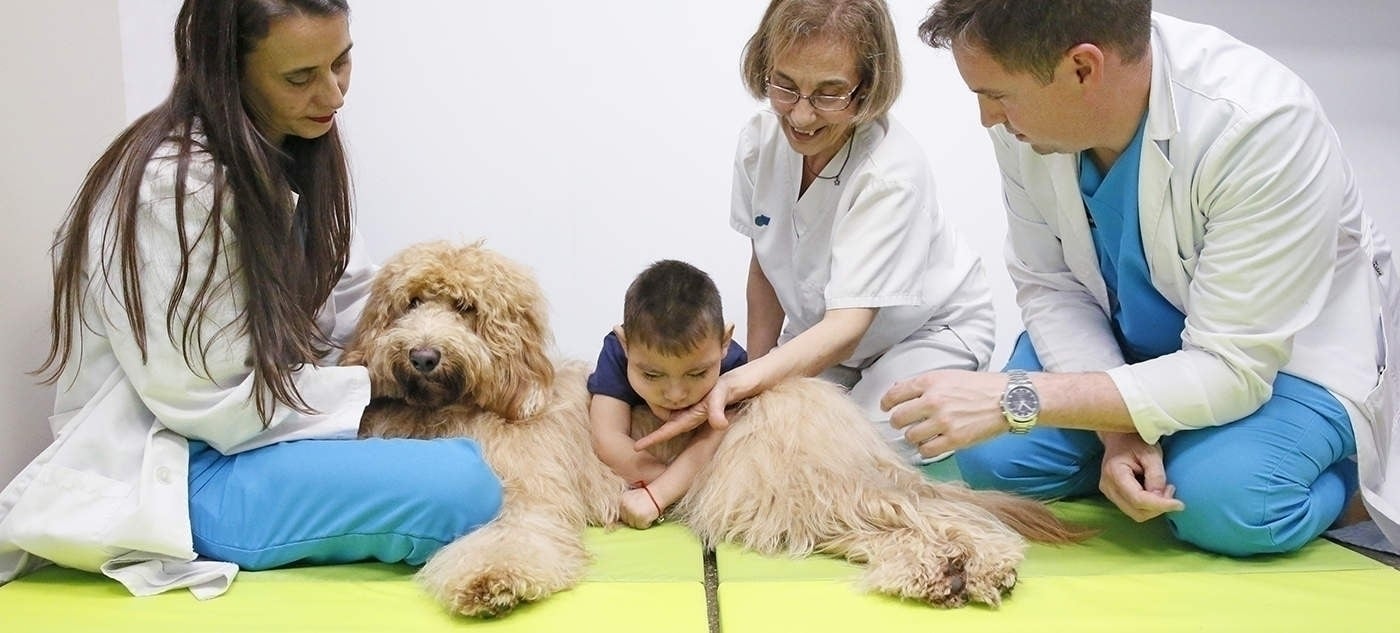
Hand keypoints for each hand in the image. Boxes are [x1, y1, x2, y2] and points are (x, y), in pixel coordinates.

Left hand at [619, 487, 662, 528]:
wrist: (657, 495)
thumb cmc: (646, 496)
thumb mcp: (631, 497)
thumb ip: (625, 506)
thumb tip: (618, 519)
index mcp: (622, 501)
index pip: (621, 515)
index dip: (629, 514)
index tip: (636, 510)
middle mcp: (625, 507)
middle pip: (626, 520)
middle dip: (633, 518)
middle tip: (642, 511)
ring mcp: (632, 514)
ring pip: (633, 525)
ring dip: (639, 521)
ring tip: (645, 512)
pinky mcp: (640, 519)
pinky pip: (641, 526)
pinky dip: (646, 523)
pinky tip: (649, 515)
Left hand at [634, 373, 742, 449]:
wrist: (740, 382)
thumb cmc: (729, 388)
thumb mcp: (721, 397)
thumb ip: (718, 410)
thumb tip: (720, 425)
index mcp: (691, 418)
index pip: (668, 430)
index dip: (652, 439)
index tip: (636, 448)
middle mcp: (689, 416)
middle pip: (665, 428)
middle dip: (650, 438)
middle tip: (630, 448)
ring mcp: (691, 410)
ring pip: (670, 419)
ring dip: (657, 427)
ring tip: (639, 435)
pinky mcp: (694, 403)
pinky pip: (676, 409)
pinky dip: (666, 410)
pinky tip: (657, 411)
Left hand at [880, 369, 1010, 459]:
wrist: (1008, 399)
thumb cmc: (980, 386)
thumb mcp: (949, 376)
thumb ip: (923, 384)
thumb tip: (897, 391)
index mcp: (930, 382)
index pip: (895, 394)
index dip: (886, 403)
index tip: (885, 408)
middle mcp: (933, 401)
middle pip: (898, 418)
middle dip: (898, 422)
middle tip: (904, 424)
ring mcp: (943, 421)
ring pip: (910, 436)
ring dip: (913, 437)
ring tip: (923, 433)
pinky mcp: (954, 439)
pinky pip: (927, 451)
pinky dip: (926, 449)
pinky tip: (932, 443)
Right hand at [1098, 432, 1184, 521]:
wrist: (1118, 437)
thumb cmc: (1135, 440)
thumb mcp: (1150, 452)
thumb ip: (1156, 475)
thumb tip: (1161, 497)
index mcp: (1115, 473)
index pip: (1138, 499)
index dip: (1160, 505)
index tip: (1180, 504)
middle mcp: (1108, 487)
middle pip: (1137, 511)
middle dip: (1158, 507)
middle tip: (1171, 490)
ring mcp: (1108, 493)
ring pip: (1135, 513)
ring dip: (1154, 508)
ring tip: (1164, 490)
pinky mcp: (1114, 496)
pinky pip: (1133, 509)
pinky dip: (1148, 506)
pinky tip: (1155, 492)